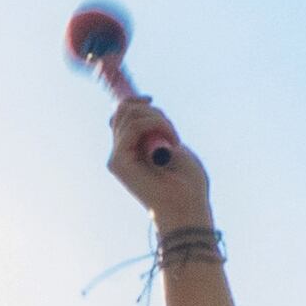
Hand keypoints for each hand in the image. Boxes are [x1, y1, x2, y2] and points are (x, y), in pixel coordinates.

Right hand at [102, 94, 210, 229]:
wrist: (187, 206)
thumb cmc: (186, 182)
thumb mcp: (171, 145)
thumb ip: (155, 128)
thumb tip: (142, 105)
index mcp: (130, 150)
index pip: (120, 115)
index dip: (134, 102)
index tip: (152, 99)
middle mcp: (119, 154)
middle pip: (123, 110)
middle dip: (152, 111)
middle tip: (172, 131)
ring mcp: (117, 158)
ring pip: (130, 115)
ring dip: (159, 119)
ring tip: (174, 140)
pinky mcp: (118, 162)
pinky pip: (133, 127)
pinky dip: (157, 126)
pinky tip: (171, 142)